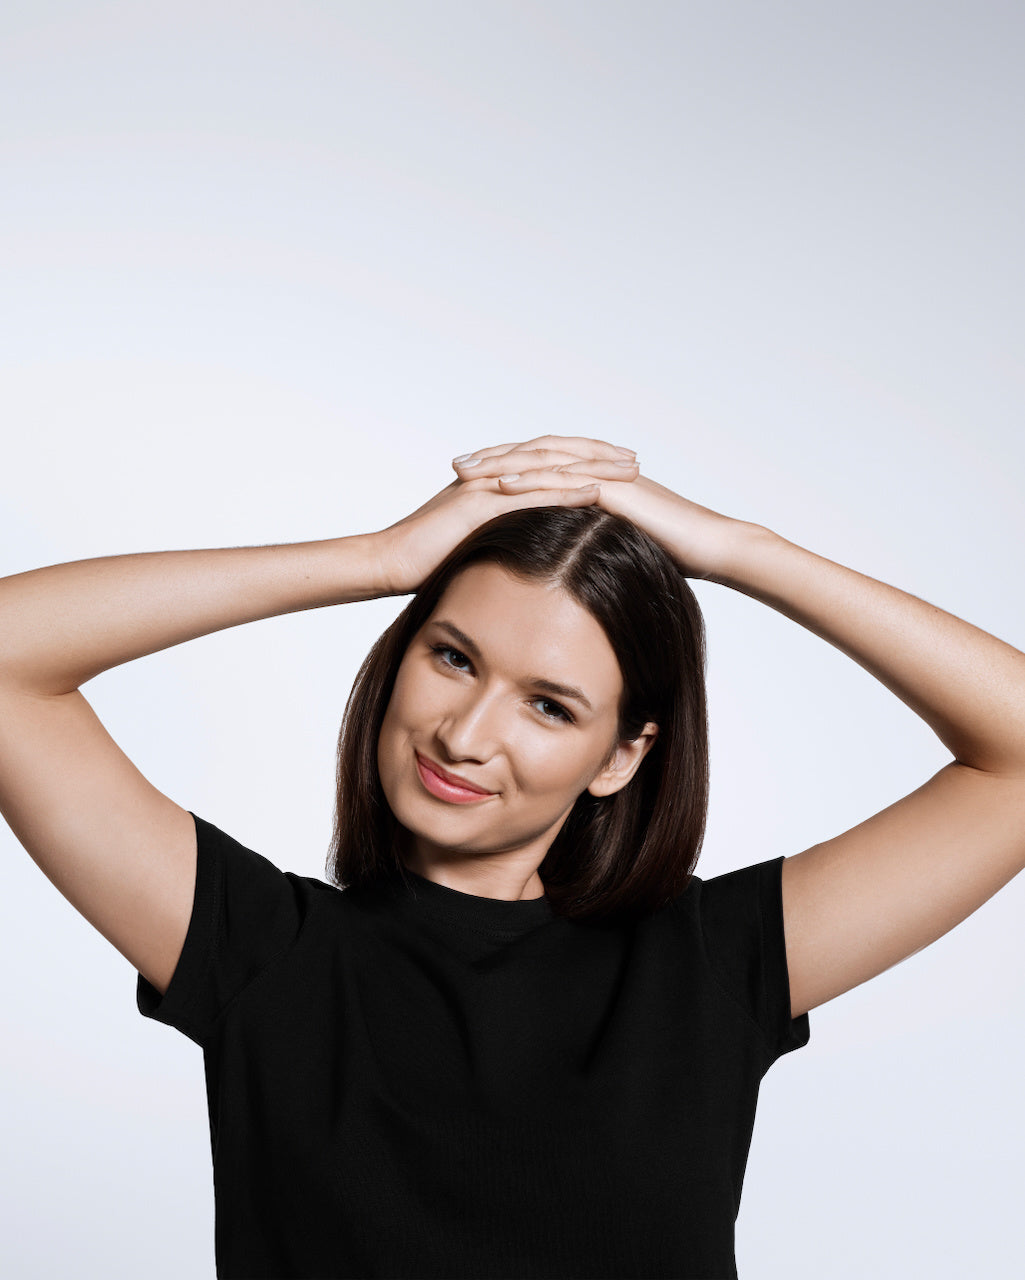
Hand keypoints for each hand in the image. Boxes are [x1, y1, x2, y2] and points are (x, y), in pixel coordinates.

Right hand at [378, 436, 637, 593]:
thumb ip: (498, 537)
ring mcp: (487, 485)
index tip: (619, 468)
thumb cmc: (425, 561)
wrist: (387, 561)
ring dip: (592, 468)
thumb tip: (524, 551)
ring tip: (628, 472)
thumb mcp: (473, 545)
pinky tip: (594, 492)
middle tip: (635, 459)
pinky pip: (529, 493)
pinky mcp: (479, 503)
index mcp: (495, 482)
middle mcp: (495, 475)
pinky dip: (564, 491)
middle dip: (598, 456)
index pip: (549, 464)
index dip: (584, 463)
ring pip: (549, 469)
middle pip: (556, 457)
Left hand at [451, 436, 752, 580]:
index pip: (542, 467)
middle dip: (494, 458)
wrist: (713, 546)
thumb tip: (570, 564)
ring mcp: (605, 473)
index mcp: (595, 480)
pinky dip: (531, 479)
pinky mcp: (614, 485)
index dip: (506, 470)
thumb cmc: (674, 553)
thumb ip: (594, 545)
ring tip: (466, 470)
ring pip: (544, 460)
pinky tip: (502, 486)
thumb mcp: (621, 547)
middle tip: (456, 465)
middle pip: (535, 455)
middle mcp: (596, 469)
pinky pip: (565, 478)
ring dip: (502, 462)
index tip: (470, 479)